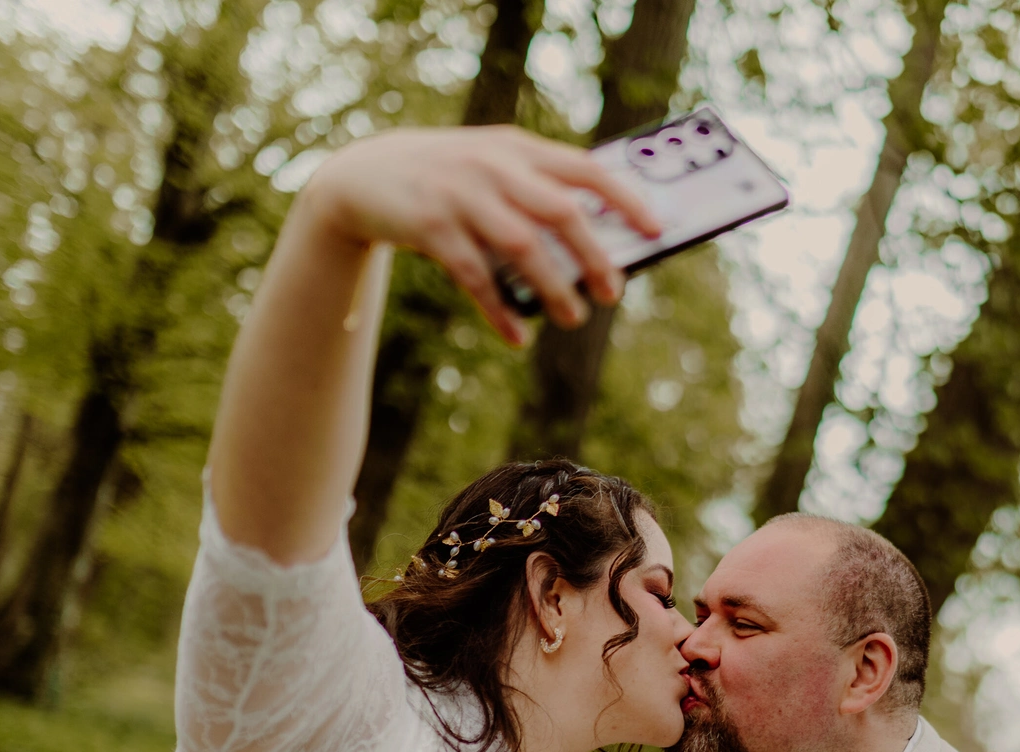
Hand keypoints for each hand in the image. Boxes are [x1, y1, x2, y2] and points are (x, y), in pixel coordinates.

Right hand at [306, 127, 660, 343]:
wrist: (362, 175)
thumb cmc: (447, 179)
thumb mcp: (492, 166)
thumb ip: (538, 191)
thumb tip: (600, 244)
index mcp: (519, 148)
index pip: (586, 168)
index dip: (626, 198)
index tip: (656, 230)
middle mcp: (493, 165)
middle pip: (560, 212)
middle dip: (594, 256)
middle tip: (614, 293)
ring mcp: (460, 194)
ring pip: (522, 246)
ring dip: (553, 287)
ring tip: (573, 318)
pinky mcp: (430, 225)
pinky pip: (475, 275)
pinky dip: (499, 309)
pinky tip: (517, 335)